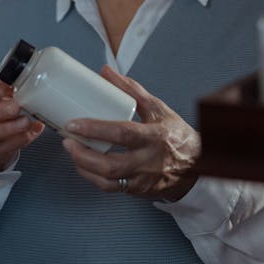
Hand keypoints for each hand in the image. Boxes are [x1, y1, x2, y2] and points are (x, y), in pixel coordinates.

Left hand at [62, 68, 199, 200]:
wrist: (196, 166)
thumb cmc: (175, 134)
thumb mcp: (157, 108)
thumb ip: (131, 89)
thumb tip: (106, 72)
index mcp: (154, 137)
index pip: (121, 133)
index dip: (94, 129)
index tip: (73, 123)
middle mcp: (148, 162)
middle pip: (110, 165)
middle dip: (82, 155)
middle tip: (67, 140)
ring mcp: (143, 180)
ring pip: (107, 181)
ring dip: (83, 167)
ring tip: (72, 151)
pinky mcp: (138, 191)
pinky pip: (110, 188)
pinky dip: (93, 177)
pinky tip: (84, 165)